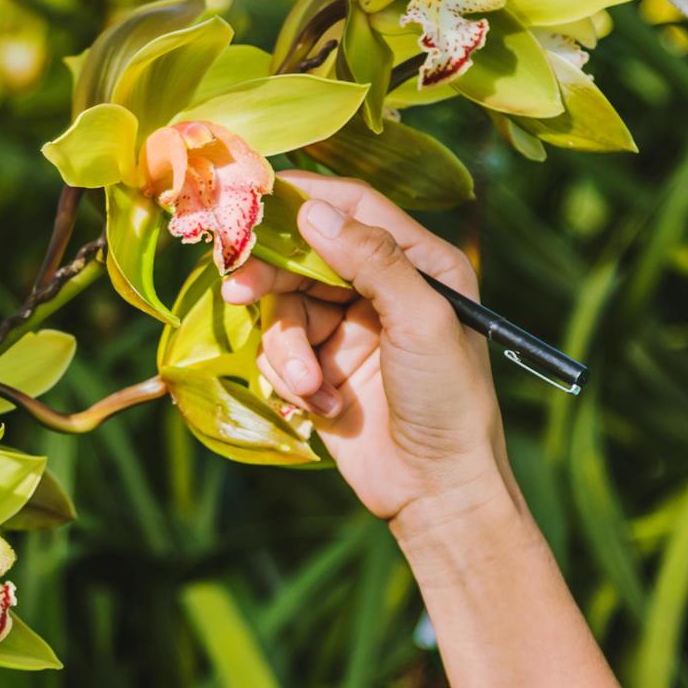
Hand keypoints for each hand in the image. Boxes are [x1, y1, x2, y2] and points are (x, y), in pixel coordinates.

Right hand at [221, 171, 514, 529]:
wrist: (436, 491)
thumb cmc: (449, 401)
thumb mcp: (422, 320)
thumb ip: (372, 260)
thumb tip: (313, 211)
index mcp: (418, 263)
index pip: (353, 207)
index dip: (304, 198)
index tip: (252, 197)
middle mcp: (379, 288)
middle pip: (304, 255)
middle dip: (272, 276)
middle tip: (238, 289)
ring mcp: (346, 330)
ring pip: (284, 308)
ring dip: (288, 348)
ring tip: (312, 386)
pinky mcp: (321, 370)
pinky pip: (279, 353)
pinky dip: (291, 377)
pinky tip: (324, 406)